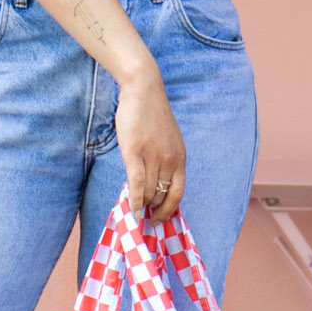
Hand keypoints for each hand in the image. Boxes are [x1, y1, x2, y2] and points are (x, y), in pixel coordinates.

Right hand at [115, 66, 184, 222]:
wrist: (143, 90)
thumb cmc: (151, 114)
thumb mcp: (167, 140)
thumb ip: (165, 160)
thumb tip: (156, 183)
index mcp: (180, 158)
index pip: (178, 194)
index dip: (169, 210)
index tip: (160, 219)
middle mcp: (170, 160)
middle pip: (161, 196)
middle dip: (152, 209)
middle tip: (142, 216)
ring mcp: (153, 157)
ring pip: (149, 192)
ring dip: (141, 204)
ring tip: (133, 209)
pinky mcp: (135, 153)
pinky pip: (137, 184)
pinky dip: (134, 200)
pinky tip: (131, 209)